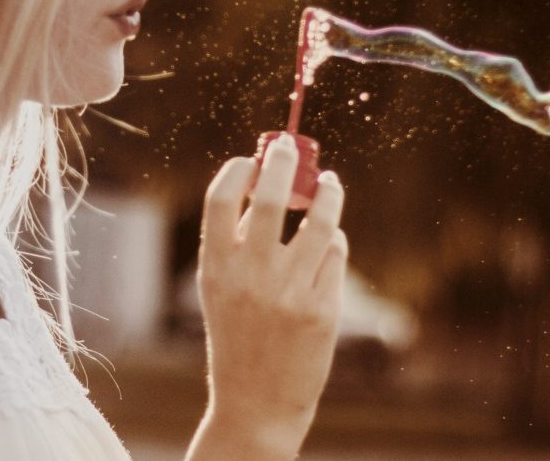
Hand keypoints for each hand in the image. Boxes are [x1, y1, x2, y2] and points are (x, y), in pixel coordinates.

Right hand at [188, 134, 347, 459]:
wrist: (256, 403)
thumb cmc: (236, 338)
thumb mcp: (219, 291)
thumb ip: (235, 243)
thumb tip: (263, 185)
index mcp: (215, 268)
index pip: (219, 199)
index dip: (237, 169)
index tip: (252, 157)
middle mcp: (249, 276)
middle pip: (270, 197)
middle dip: (283, 162)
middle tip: (291, 147)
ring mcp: (288, 292)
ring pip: (318, 222)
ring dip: (327, 193)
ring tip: (330, 183)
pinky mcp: (322, 309)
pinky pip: (334, 255)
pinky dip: (333, 240)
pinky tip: (328, 241)